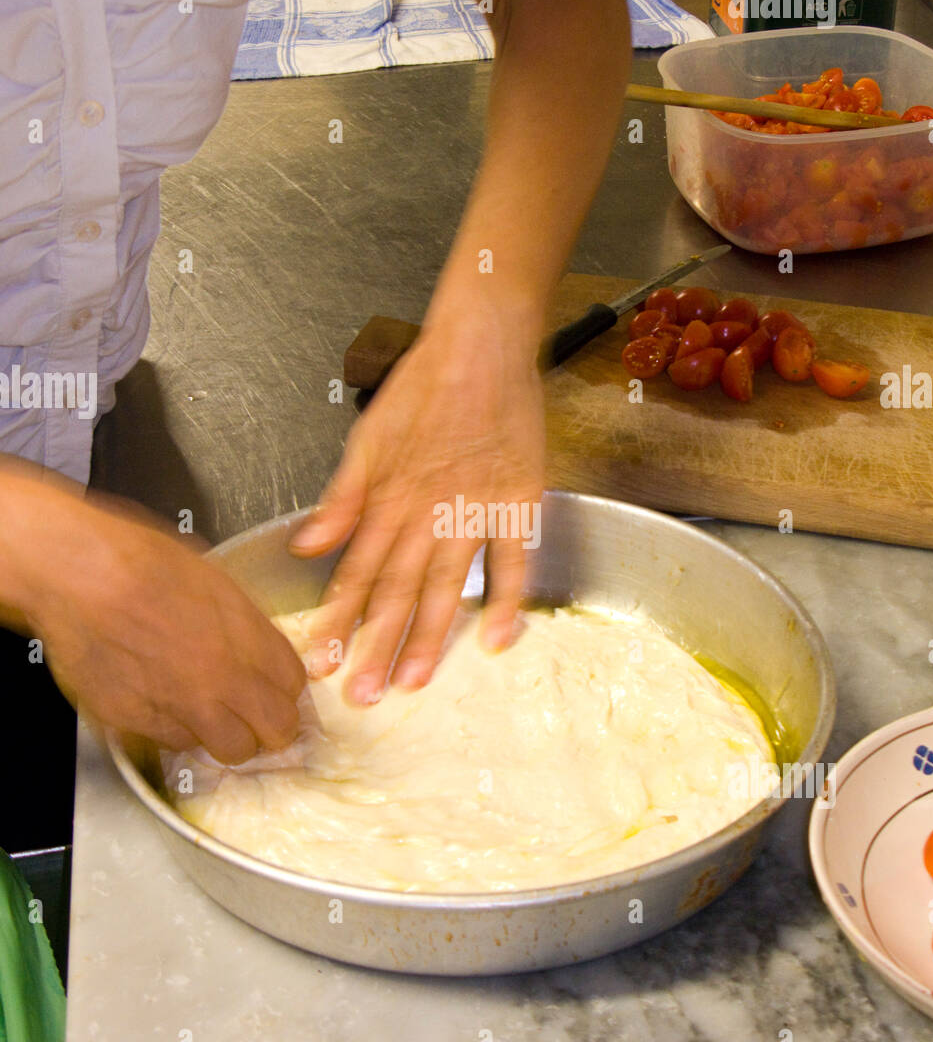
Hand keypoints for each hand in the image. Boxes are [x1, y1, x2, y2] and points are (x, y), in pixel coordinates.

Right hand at [8, 480, 306, 762]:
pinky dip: (176, 732)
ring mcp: (184, 705)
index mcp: (248, 635)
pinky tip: (162, 704)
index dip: (284, 689)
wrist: (77, 573)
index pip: (294, 685)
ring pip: (231, 750)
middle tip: (255, 719)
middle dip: (270, 726)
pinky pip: (176, 745)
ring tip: (209, 717)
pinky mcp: (140, 723)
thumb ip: (241, 620)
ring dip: (226, 737)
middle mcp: (224, 677)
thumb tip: (253, 639)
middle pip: (278, 730)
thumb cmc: (135, 559)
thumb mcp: (210, 577)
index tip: (275, 689)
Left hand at [289, 311, 545, 702]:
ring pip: (445, 585)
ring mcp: (471, 510)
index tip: (322, 661)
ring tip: (415, 681)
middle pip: (396, 591)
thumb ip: (341, 497)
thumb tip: (308, 545)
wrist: (480, 345)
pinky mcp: (515, 500)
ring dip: (430, 636)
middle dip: (377, 647)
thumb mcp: (367, 437)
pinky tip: (497, 638)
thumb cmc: (424, 386)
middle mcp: (425, 513)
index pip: (356, 572)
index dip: (339, 619)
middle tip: (363, 695)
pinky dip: (506, 598)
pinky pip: (512, 558)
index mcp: (387, 499)